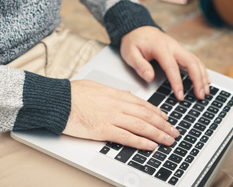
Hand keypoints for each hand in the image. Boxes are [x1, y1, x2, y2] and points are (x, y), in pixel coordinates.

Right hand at [64, 80, 178, 150]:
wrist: (58, 100)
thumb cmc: (72, 94)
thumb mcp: (96, 86)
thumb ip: (113, 92)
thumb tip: (126, 95)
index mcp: (114, 94)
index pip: (141, 104)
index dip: (156, 111)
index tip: (165, 118)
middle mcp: (116, 104)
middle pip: (146, 115)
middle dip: (163, 124)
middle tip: (174, 132)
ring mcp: (111, 116)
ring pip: (141, 126)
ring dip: (157, 134)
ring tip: (168, 140)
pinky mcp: (103, 129)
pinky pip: (127, 136)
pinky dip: (141, 142)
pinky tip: (150, 146)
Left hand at [120, 26, 209, 100]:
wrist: (137, 28)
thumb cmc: (134, 41)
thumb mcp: (130, 53)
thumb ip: (139, 65)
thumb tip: (150, 77)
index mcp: (160, 48)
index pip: (172, 67)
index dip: (177, 83)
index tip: (180, 96)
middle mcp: (173, 46)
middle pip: (191, 62)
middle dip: (198, 79)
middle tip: (200, 95)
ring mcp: (178, 47)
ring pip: (195, 60)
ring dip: (203, 76)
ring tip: (205, 91)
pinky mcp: (180, 50)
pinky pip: (194, 60)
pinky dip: (202, 70)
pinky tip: (205, 80)